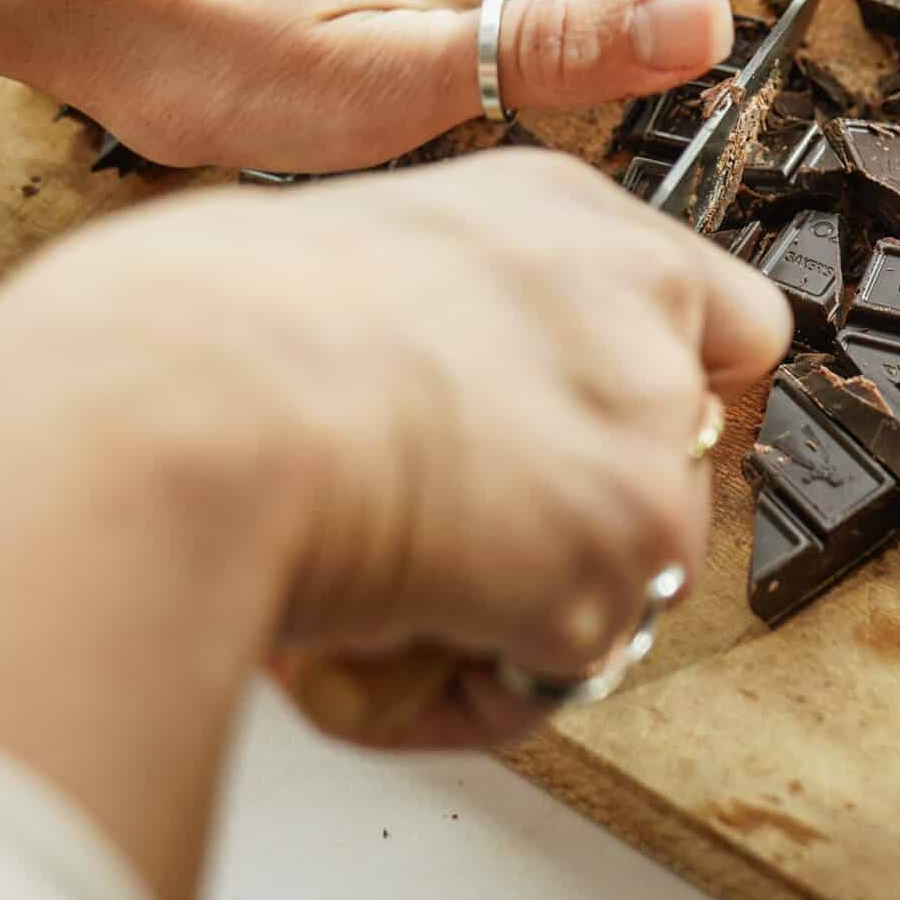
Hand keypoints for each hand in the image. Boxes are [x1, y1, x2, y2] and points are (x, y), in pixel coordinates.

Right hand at [0, 151, 789, 899]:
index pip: (714, 306)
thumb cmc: (202, 324)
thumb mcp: (349, 252)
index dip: (661, 393)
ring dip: (526, 609)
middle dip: (582, 516)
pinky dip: (480, 687)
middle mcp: (631, 299)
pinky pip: (566, 667)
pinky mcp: (626, 547)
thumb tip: (404, 379)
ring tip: (383, 606)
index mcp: (558, 212)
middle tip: (459, 546)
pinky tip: (378, 655)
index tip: (598, 444)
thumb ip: (441, 311)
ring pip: (625, 567)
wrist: (185, 399)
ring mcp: (646, 423)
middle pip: (678, 450)